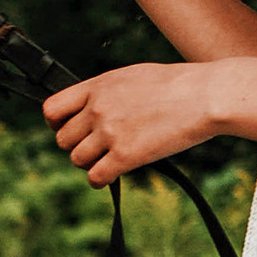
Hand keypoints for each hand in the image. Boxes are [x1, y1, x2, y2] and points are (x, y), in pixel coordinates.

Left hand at [43, 60, 215, 184]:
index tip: (70, 130)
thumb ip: (107, 92)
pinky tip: (113, 174)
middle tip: (98, 149)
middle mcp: (98, 109)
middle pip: (63, 140)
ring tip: (110, 160)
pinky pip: (95, 177)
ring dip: (91, 164)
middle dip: (78, 146)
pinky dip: (101, 180)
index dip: (56, 124)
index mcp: (97, 86)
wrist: (205, 95)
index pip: (52, 109)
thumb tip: (94, 109)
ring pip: (77, 159)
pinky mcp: (126, 156)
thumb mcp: (132, 76)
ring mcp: (110, 133)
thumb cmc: (178, 85)